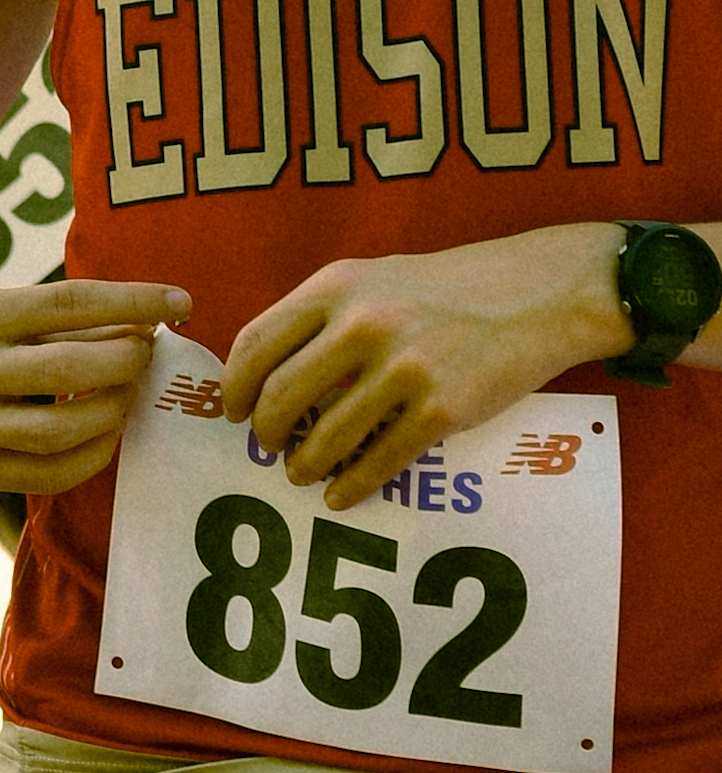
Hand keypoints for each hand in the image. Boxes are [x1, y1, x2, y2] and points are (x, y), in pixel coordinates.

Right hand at [0, 279, 191, 490]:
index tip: (179, 302)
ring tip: (126, 392)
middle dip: (129, 361)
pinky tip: (107, 433)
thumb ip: (60, 317)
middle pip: (75, 369)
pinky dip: (93, 455)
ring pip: (67, 429)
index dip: (134, 302)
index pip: (72, 304)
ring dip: (116, 409)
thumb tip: (146, 323)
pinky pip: (50, 473)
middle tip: (145, 352)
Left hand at [220, 226, 627, 510]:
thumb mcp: (374, 278)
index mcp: (336, 287)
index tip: (234, 412)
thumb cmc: (447, 288)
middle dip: (265, 434)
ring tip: (301, 473)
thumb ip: (321, 316)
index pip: (255, 344)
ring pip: (325, 437)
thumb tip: (266, 374)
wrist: (537, 292)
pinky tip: (341, 494)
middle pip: (280, 397)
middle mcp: (362, 324)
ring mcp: (403, 368)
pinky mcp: (441, 408)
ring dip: (303, 466)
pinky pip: (377, 462)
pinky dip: (350, 486)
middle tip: (267, 447)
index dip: (234, 388)